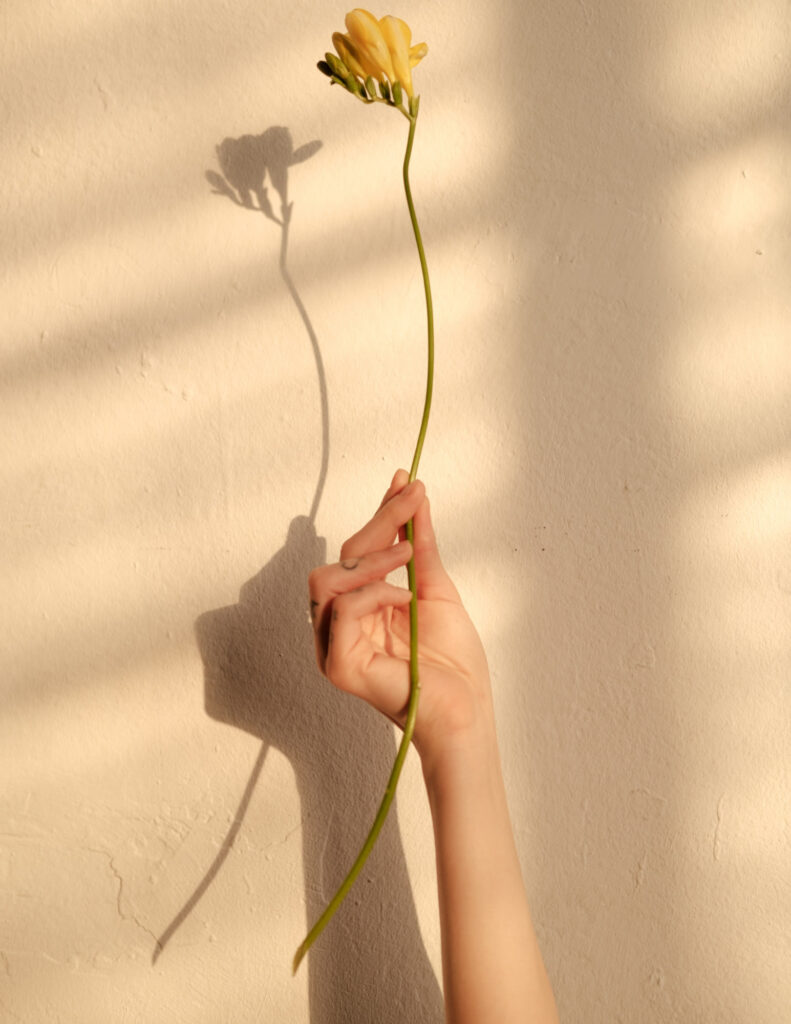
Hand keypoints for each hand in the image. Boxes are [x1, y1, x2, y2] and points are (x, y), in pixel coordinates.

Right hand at [308, 470, 492, 762]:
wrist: (466, 708)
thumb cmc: (454, 661)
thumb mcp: (436, 587)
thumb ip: (419, 543)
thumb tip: (412, 494)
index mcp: (363, 607)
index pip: (359, 551)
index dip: (381, 514)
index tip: (406, 480)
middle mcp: (341, 623)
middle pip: (342, 558)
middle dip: (379, 524)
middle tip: (414, 503)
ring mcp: (334, 644)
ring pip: (327, 579)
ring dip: (372, 560)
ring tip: (409, 560)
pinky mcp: (336, 664)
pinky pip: (341, 610)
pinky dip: (374, 596)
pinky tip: (404, 602)